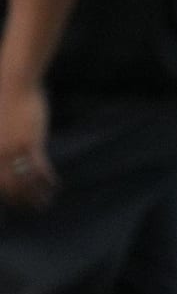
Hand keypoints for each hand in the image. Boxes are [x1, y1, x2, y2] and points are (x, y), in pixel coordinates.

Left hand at [0, 81, 57, 211]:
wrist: (12, 84)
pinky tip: (54, 184)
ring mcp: (12, 150)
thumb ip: (3, 144)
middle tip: (34, 209)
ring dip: (37, 195)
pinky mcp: (30, 144)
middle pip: (9, 188)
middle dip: (22, 202)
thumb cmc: (4, 101)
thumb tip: (11, 157)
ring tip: (46, 201)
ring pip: (24, 182)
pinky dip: (47, 180)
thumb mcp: (0, 128)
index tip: (18, 203)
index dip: (8, 196)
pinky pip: (39, 169)